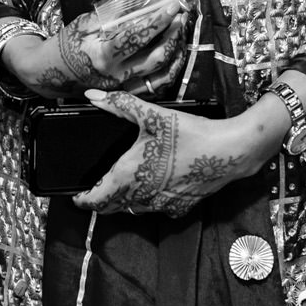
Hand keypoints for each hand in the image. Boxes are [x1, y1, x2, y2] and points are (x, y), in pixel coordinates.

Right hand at [5, 0, 196, 99]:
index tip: (172, 6)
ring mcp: (123, 87)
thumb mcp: (85, 24)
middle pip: (155, 57)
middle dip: (173, 35)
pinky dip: (169, 70)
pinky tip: (175, 54)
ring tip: (180, 32)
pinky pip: (156, 86)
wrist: (49, 73)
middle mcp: (115, 74)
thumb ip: (114, 15)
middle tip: (181, 16)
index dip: (158, 20)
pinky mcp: (126, 92)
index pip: (137, 36)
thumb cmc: (67, 44)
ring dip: (176, 52)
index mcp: (102, 54)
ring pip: (161, 74)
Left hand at [75, 89, 282, 216]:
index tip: (76, 197)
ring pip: (134, 210)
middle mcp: (142, 196)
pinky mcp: (181, 206)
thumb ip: (120, 104)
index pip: (96, 200)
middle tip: (95, 191)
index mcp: (128, 176)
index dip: (83, 200)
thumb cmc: (189, 133)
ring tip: (122, 186)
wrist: (229, 151)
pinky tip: (155, 186)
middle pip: (112, 208)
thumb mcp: (152, 115)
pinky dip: (150, 201)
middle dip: (102, 201)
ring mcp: (162, 205)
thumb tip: (92, 95)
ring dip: (125, 201)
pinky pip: (158, 209)